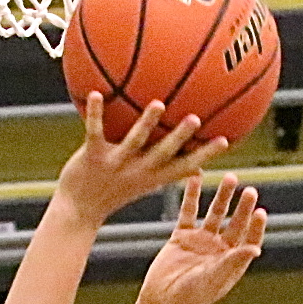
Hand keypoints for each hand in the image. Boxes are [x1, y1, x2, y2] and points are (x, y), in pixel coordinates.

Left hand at [55, 94, 228, 229]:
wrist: (78, 210)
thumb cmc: (113, 193)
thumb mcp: (145, 185)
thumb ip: (170, 173)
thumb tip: (198, 168)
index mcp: (152, 178)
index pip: (184, 166)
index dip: (204, 154)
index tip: (225, 141)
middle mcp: (137, 171)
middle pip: (163, 153)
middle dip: (180, 137)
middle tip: (196, 118)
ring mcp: (115, 164)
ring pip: (134, 142)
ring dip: (146, 123)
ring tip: (158, 104)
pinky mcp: (92, 157)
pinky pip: (95, 132)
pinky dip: (95, 113)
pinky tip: (95, 93)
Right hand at [135, 174, 267, 303]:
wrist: (160, 303)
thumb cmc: (188, 299)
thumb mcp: (212, 279)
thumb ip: (232, 262)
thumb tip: (256, 249)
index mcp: (231, 263)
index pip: (248, 240)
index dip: (255, 227)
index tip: (260, 212)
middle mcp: (219, 250)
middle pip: (235, 223)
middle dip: (243, 207)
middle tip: (249, 191)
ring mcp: (200, 242)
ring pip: (215, 214)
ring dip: (222, 197)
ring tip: (230, 178)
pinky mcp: (181, 237)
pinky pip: (189, 212)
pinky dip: (192, 196)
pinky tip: (196, 177)